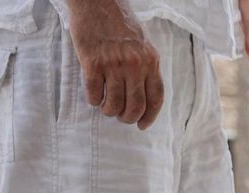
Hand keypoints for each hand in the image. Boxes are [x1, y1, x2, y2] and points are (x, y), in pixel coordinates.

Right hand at [68, 0, 163, 129]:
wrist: (97, 3)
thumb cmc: (119, 24)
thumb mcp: (142, 45)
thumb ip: (145, 68)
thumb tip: (144, 95)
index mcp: (151, 61)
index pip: (156, 98)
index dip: (150, 116)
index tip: (142, 125)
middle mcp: (135, 65)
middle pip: (135, 105)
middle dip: (128, 118)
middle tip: (121, 117)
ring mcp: (113, 64)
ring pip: (114, 104)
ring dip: (110, 111)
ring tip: (107, 107)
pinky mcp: (93, 63)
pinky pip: (95, 94)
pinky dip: (94, 100)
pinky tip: (94, 97)